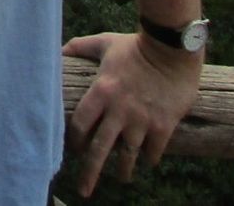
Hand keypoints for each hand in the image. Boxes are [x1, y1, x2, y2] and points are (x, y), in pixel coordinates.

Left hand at [62, 30, 200, 197]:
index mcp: (101, 91)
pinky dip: (148, 159)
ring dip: (122, 171)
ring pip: (127, 157)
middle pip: (99, 150)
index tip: (75, 149)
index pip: (81, 125)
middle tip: (84, 191)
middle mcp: (119, 110)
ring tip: (120, 178)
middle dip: (89, 173)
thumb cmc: (137, 45)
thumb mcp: (105, 43)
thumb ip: (81, 46)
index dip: (75, 141)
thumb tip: (60, 49)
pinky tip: (145, 160)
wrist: (173, 49)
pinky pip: (152, 152)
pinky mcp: (163, 126)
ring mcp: (141, 120)